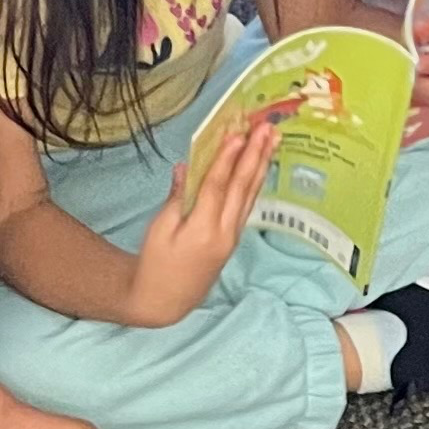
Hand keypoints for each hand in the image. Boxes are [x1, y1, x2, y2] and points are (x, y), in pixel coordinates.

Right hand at [127, 116, 275, 325]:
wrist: (166, 300)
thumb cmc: (156, 263)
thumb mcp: (159, 229)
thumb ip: (176, 197)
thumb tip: (185, 167)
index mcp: (202, 231)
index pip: (218, 188)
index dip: (228, 159)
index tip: (239, 134)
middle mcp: (224, 233)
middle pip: (243, 188)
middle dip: (255, 155)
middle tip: (266, 128)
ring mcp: (232, 236)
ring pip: (251, 195)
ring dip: (262, 165)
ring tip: (273, 140)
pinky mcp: (233, 238)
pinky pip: (247, 205)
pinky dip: (255, 182)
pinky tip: (261, 166)